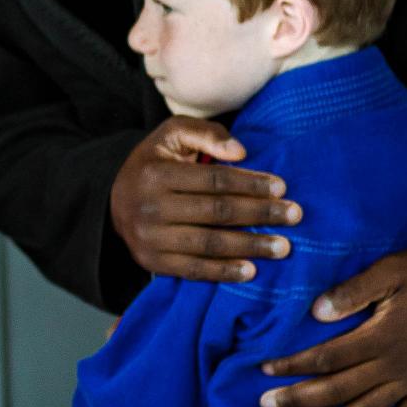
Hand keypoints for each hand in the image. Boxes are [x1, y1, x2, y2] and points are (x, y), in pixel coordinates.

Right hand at [109, 117, 297, 284]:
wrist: (112, 200)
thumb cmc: (154, 163)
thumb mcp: (172, 135)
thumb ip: (206, 135)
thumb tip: (242, 153)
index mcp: (157, 174)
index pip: (214, 180)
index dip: (250, 183)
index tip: (282, 187)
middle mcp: (151, 208)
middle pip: (216, 212)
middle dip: (260, 214)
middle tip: (294, 216)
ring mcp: (150, 239)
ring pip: (209, 244)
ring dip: (250, 247)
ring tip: (282, 247)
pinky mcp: (151, 262)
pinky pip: (193, 270)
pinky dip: (224, 272)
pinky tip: (251, 271)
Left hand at [258, 248, 406, 406]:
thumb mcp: (389, 271)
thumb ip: (352, 293)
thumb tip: (316, 312)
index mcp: (378, 336)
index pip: (326, 356)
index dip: (294, 365)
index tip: (266, 370)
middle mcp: (392, 365)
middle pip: (338, 389)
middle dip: (300, 399)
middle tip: (267, 406)